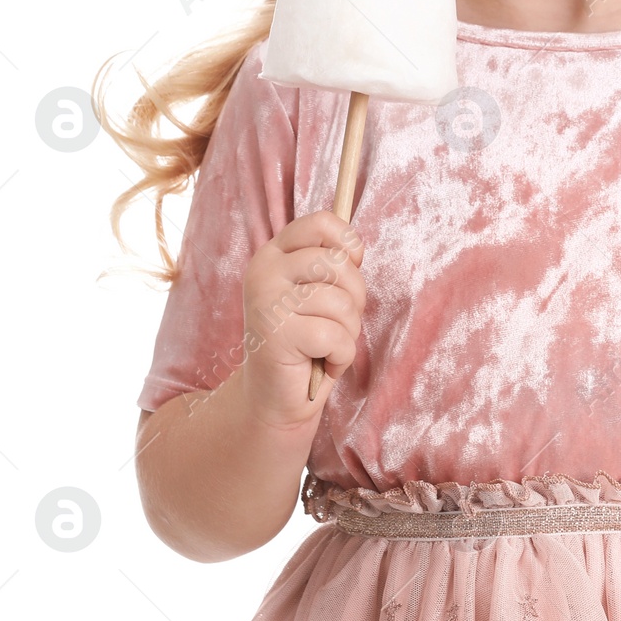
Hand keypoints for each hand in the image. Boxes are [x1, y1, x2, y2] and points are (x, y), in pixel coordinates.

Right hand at [239, 211, 365, 429]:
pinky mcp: (275, 335)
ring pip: (342, 302)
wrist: (276, 398)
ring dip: (348, 332)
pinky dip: (341, 356)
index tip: (351, 266)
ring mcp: (266, 302)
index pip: (320, 222)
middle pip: (338, 262)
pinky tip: (323, 362)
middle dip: (355, 297)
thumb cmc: (307, 341)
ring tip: (327, 345)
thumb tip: (356, 248)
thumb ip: (331, 264)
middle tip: (338, 322)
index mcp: (273, 254)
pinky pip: (336, 336)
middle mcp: (264, 272)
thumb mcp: (317, 292)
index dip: (348, 243)